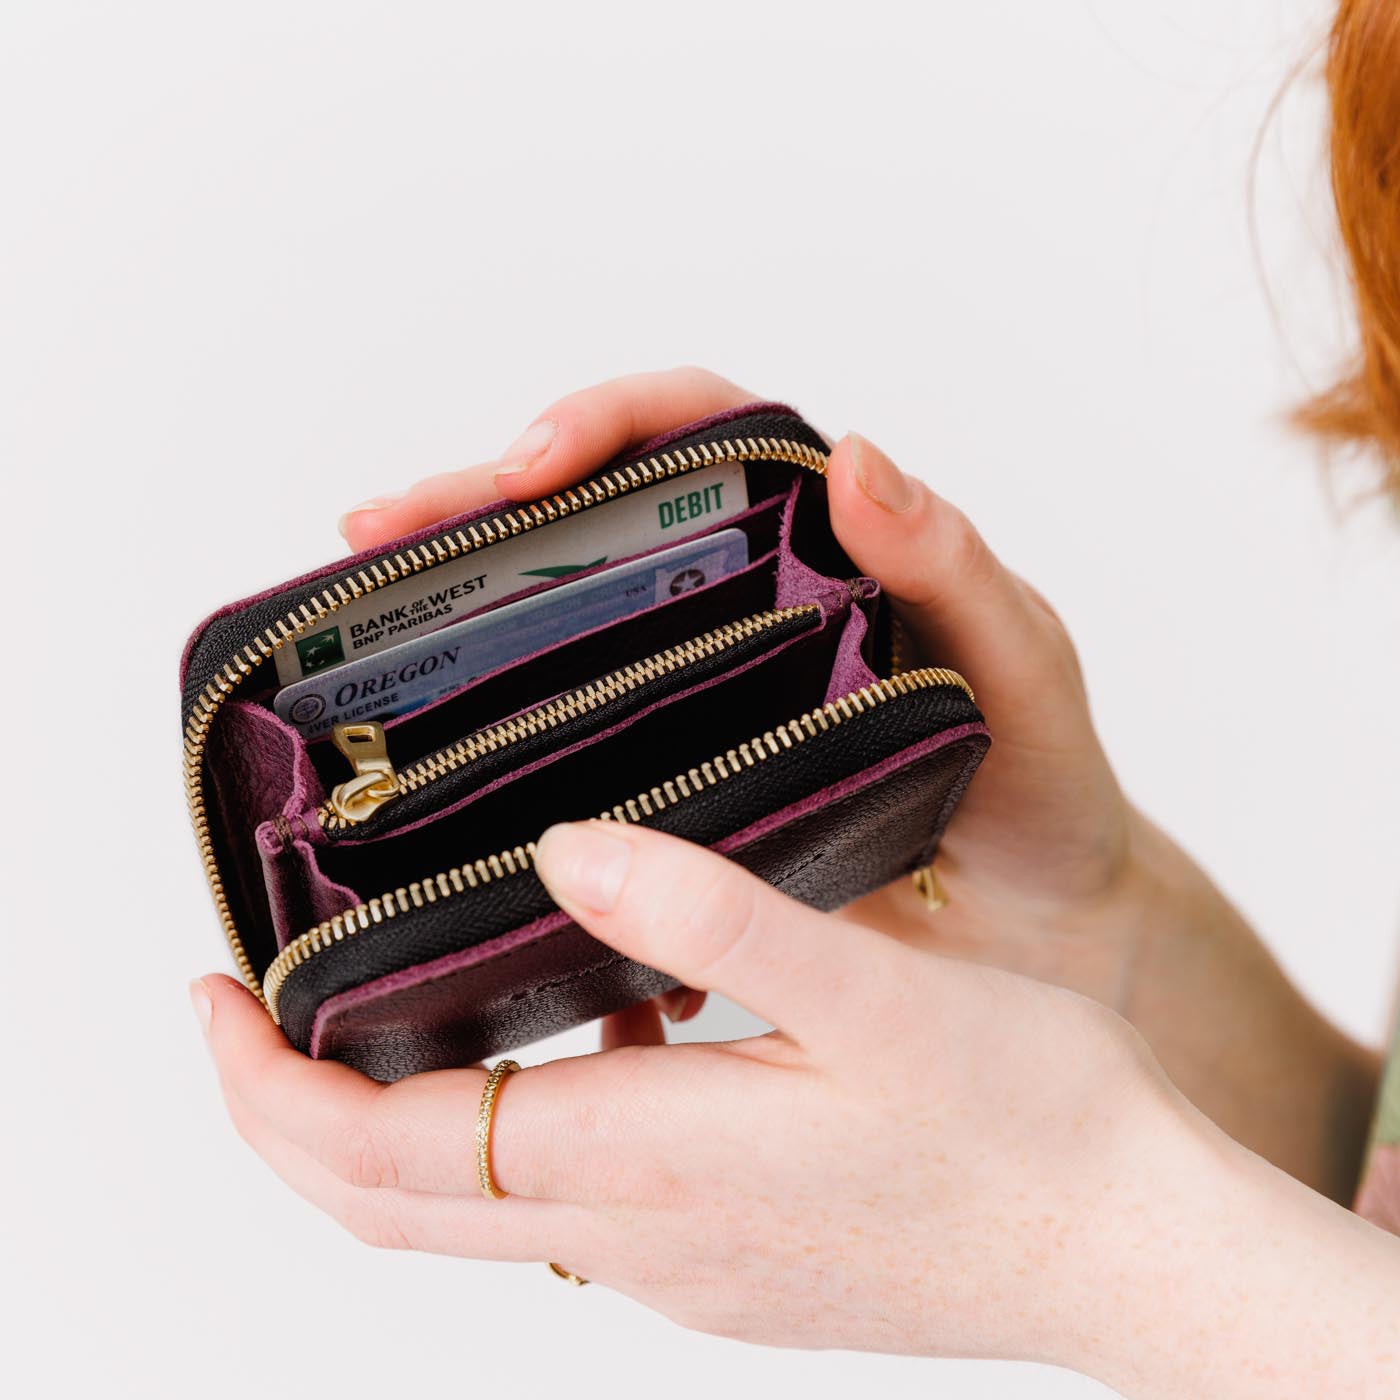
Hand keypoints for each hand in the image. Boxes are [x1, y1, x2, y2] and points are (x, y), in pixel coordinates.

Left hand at [194, 821, 1399, 1395]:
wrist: (1133, 1252)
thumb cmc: (1030, 1124)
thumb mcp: (877, 993)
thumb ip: (709, 918)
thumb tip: (566, 851)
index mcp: (655, 1162)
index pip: (386, 1154)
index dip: (267, 1089)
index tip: (206, 1000)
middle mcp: (644, 1239)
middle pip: (392, 1208)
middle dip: (284, 1120)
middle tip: (241, 1016)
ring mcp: (685, 1267)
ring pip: (472, 1215)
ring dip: (390, 1130)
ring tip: (381, 1015)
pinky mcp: (733, 1263)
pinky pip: (574, 1208)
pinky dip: (522, 1132)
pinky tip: (598, 1038)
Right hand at [334, 368, 1377, 1195]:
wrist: (1040, 934)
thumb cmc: (1038, 784)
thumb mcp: (1017, 663)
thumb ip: (953, 566)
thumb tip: (855, 456)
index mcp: (816, 542)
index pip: (692, 437)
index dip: (601, 426)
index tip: (529, 466)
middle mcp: (739, 600)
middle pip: (587, 522)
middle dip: (475, 512)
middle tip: (379, 538)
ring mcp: (697, 695)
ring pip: (558, 629)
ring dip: (457, 620)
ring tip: (364, 636)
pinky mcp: (675, 789)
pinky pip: (570, 752)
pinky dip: (497, 752)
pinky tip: (432, 783)